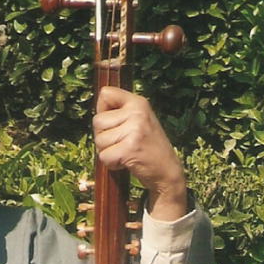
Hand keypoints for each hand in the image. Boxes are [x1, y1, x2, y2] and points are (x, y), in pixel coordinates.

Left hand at [93, 86, 186, 220]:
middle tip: (122, 143)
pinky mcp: (129, 148)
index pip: (106, 94)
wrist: (166, 170)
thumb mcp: (138, 121)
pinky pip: (104, 156)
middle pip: (97, 121)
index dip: (102, 110)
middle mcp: (137, 112)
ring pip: (99, 140)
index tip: (114, 123)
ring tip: (125, 152)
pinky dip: (111, 163)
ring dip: (107, 151)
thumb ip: (120, 112)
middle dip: (104, 136)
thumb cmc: (147, 146)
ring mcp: (134, 129)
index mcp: (138, 102)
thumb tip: (97, 106)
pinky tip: (126, 161)